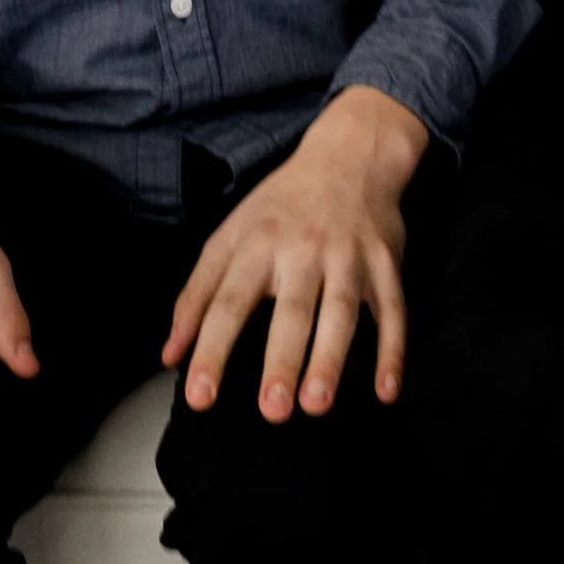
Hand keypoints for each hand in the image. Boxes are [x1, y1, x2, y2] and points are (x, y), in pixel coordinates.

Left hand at [163, 87, 428, 424]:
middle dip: (283, 360)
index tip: (199, 397)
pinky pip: (393, 310)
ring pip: (341, 311)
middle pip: (292, 310)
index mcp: (258, 244)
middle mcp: (304, 250)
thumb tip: (170, 355)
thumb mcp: (230, 235)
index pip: (229, 303)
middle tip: (272, 409)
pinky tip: (387, 391)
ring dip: (331, 358)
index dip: (212, 351)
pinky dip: (393, 350)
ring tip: (317, 403)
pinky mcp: (386, 264)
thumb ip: (198, 295)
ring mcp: (349, 256)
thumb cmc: (282, 205)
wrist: (351, 154)